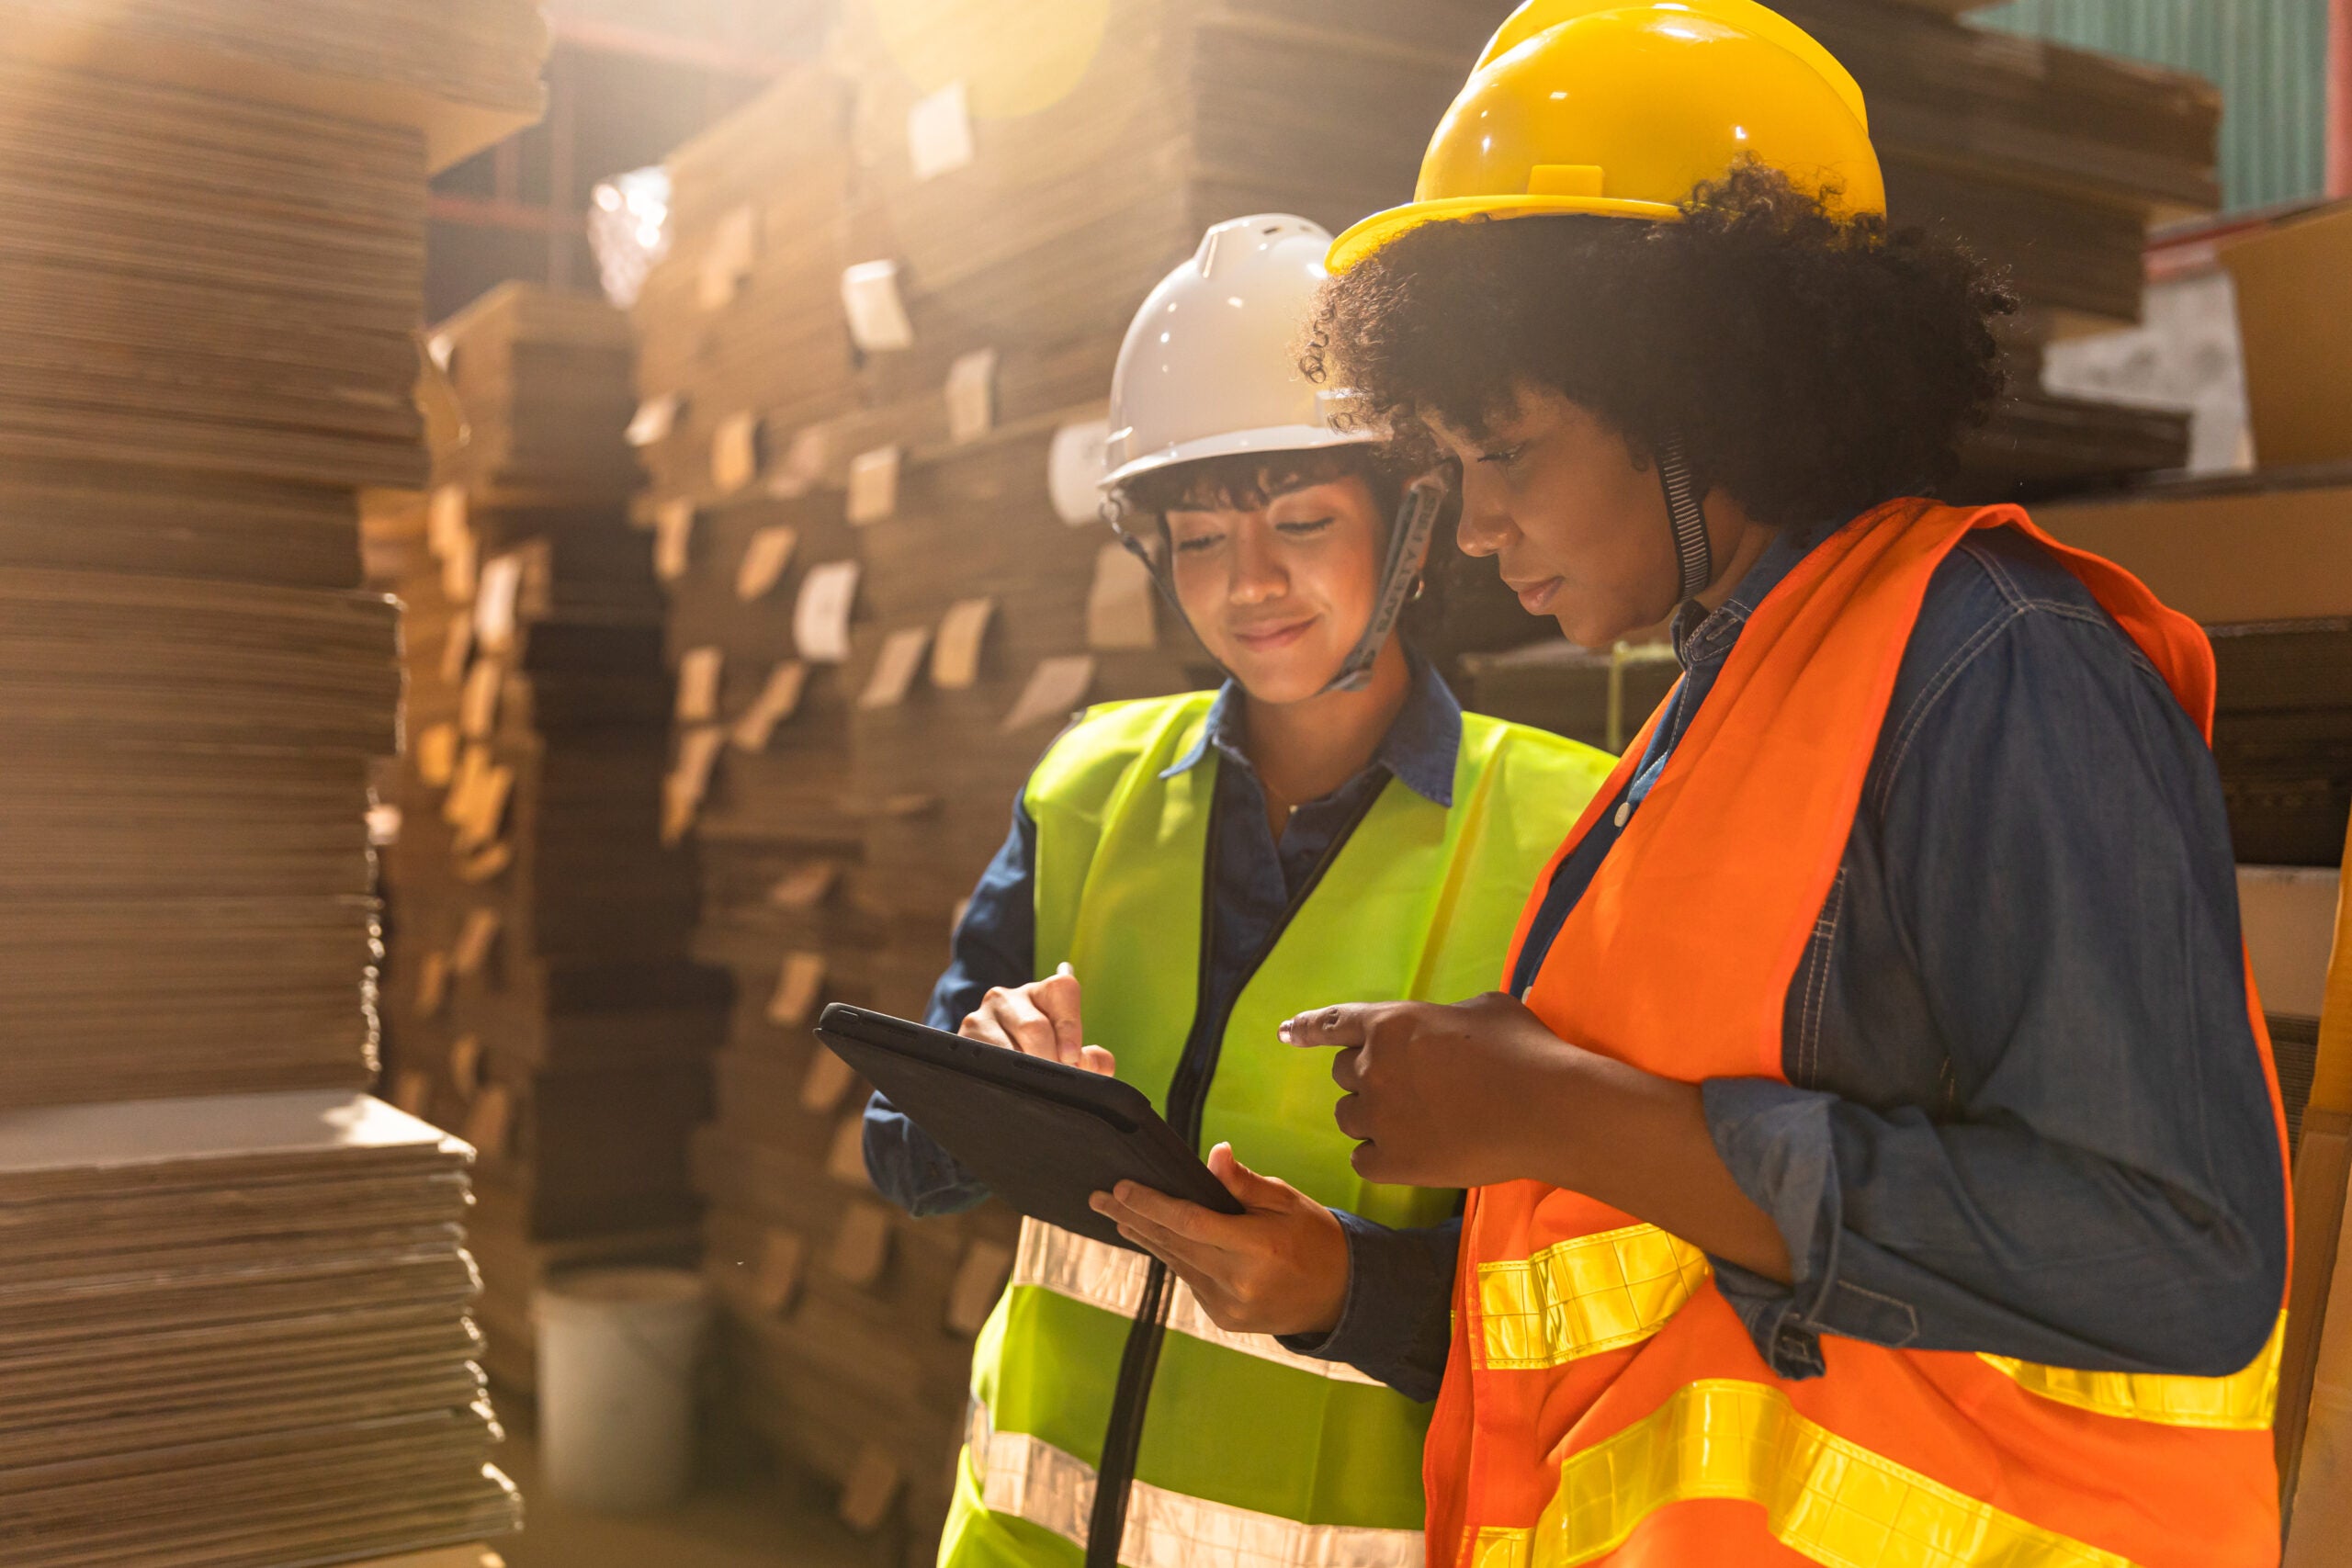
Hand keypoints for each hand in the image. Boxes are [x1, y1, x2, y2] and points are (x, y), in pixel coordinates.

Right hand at [960, 962, 1114, 1074]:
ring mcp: (982, 1015)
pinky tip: (1009, 1084)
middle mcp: (1009, 997)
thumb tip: (1097, 1063)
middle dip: (1049, 1059)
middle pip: (1035, 1026)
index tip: (1073, 1057)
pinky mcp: (964, 1037)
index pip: (1063, 988)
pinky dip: (1003, 1076)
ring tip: (1032, 1086)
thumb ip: (1093, 1060)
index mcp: (1043, 993)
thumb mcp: (1069, 1057)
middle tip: (1054, 1081)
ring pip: (1009, 1046)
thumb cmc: (1041, 1060)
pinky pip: (986, 1059)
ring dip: (1025, 1072)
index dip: (1070, 1025)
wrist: (994, 1075)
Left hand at [1089, 1143, 1349, 1336]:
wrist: (1340, 1297)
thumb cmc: (1316, 1239)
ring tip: (1115, 1214)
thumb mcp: (1288, 1201)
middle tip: (1098, 1197)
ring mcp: (1229, 1306)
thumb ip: (1245, 1183)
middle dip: (1133, 1217)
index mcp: (1258, 1247)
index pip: (1190, 1222)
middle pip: (1172, 1243)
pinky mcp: (1224, 1319)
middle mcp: (1239, 1281)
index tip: (1122, 1187)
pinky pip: (1189, 1279)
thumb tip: (1214, 1154)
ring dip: (1144, 1236)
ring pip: (1175, 1263)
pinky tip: (1152, 1238)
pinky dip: (1171, 1256)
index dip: (1152, 1204)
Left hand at [1282, 992, 1793, 1280]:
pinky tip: (1409, 1154)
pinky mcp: (1394, 1164)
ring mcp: (1380, 1119)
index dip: (1307, 1028)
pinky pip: (1363, 1161)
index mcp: (1391, 1024)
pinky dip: (1380, 1157)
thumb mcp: (1485, 1008)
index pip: (1333, 1024)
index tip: (1286, 1033)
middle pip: (1344, 1076)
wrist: (1546, 1109)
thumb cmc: (1523, 1050)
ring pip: (1349, 1119)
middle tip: (1407, 1088)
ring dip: (1372, 1118)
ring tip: (1416, 1122)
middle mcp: (1373, 1069)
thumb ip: (1448, 1017)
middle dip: (1368, 1079)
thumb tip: (1452, 1025)